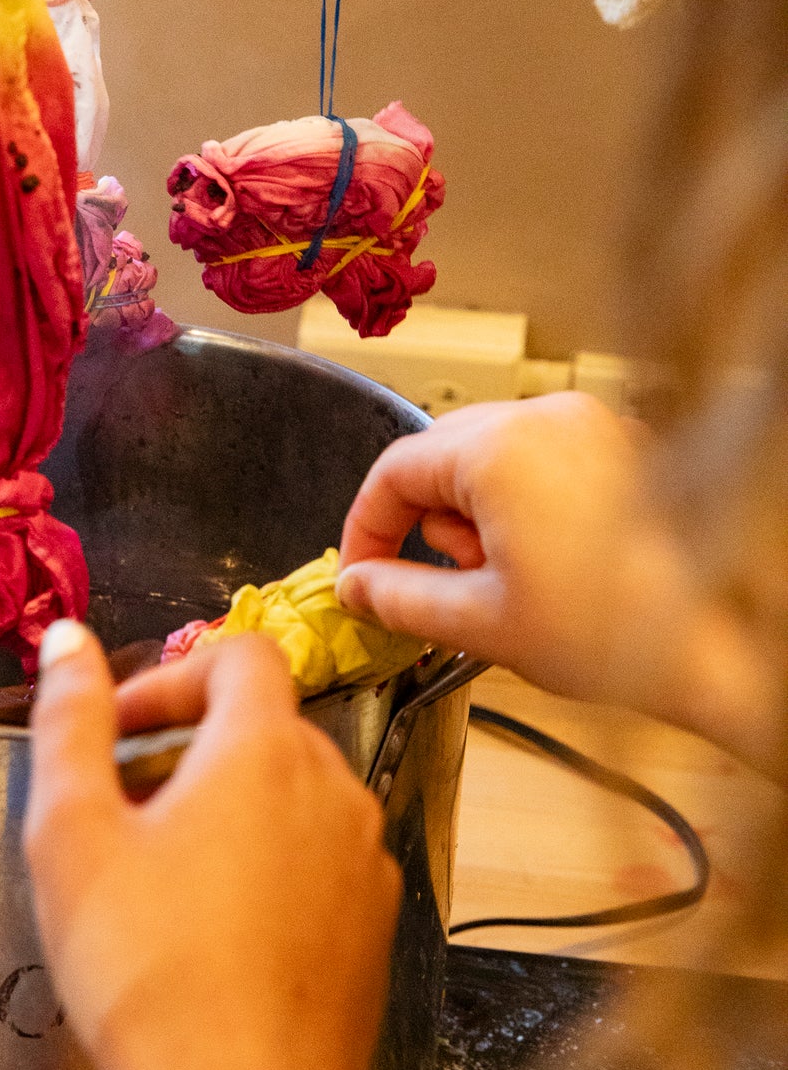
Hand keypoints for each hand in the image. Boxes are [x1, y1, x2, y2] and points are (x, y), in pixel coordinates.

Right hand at [24, 623, 399, 1069]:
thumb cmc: (146, 969)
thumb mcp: (72, 833)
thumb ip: (70, 720)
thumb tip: (67, 639)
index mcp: (265, 751)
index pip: (239, 655)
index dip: (171, 675)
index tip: (119, 729)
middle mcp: (335, 790)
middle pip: (264, 725)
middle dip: (189, 745)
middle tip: (120, 807)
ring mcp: (366, 861)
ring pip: (293, 793)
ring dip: (230, 805)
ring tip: (161, 873)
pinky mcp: (375, 927)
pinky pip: (318, 859)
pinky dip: (269, 862)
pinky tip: (215, 928)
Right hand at [336, 395, 781, 773]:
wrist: (713, 649)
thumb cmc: (614, 634)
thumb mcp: (480, 622)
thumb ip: (398, 596)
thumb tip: (355, 585)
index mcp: (501, 451)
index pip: (393, 470)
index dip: (366, 528)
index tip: (362, 573)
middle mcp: (545, 419)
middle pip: (440, 456)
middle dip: (429, 522)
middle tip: (452, 583)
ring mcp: (588, 426)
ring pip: (488, 456)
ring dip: (477, 514)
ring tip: (512, 576)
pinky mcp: (618, 444)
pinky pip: (539, 458)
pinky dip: (522, 502)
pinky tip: (547, 560)